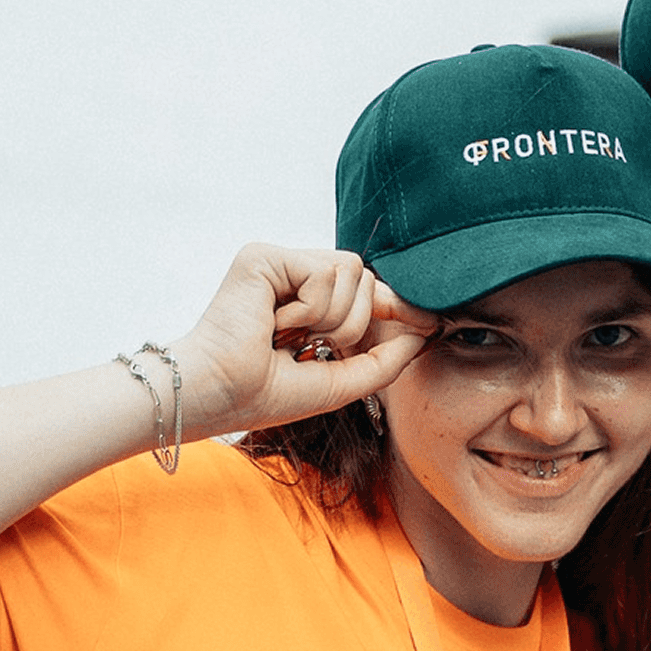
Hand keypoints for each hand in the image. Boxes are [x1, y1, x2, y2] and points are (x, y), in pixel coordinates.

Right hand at [163, 244, 435, 436]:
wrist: (221, 394)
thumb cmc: (265, 394)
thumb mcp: (341, 382)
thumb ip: (383, 360)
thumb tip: (424, 331)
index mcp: (307, 304)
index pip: (366, 293)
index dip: (397, 306)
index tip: (429, 323)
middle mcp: (293, 278)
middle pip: (367, 279)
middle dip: (355, 324)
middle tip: (311, 346)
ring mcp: (279, 264)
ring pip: (353, 272)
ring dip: (333, 319)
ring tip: (290, 336)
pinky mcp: (264, 256)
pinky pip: (326, 272)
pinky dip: (311, 310)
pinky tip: (275, 324)